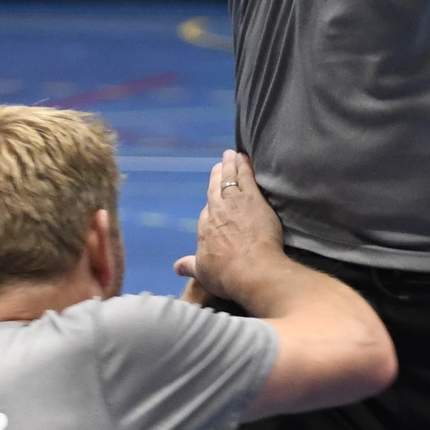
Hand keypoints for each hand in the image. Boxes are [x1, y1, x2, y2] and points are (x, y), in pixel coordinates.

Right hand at [174, 150, 288, 307]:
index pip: (207, 210)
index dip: (212, 202)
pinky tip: (245, 158)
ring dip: (231, 165)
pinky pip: (246, 177)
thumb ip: (189, 266)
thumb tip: (177, 267)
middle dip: (218, 174)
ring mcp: (234, 202)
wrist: (251, 270)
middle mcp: (216, 211)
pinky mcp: (252, 198)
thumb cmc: (226, 275)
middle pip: (216, 188)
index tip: (214, 195)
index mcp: (204, 228)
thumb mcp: (202, 272)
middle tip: (220, 163)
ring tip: (232, 154)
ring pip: (230, 178)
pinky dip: (244, 166)